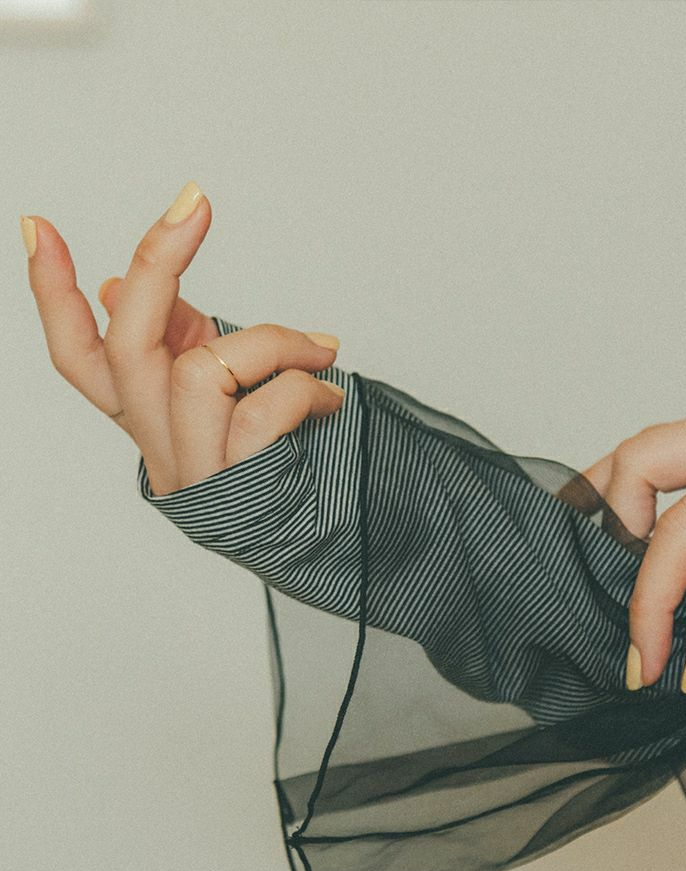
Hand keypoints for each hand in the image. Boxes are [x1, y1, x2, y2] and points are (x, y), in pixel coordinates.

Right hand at [21, 181, 344, 495]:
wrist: (313, 532)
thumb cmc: (268, 452)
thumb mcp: (216, 389)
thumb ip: (177, 340)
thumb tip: (112, 286)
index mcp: (144, 411)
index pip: (78, 355)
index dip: (51, 295)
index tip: (38, 224)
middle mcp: (156, 442)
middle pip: (125, 347)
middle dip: (157, 263)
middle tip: (197, 205)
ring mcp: (194, 468)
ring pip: (200, 373)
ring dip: (271, 344)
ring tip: (320, 350)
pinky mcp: (238, 484)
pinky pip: (261, 410)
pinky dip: (303, 388)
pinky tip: (329, 396)